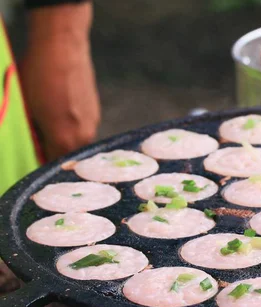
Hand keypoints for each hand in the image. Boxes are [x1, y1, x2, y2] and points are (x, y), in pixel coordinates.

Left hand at [19, 3, 99, 161]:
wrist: (63, 47)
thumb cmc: (38, 75)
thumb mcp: (26, 109)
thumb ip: (33, 136)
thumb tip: (35, 149)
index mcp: (64, 140)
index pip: (52, 167)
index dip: (40, 166)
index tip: (33, 162)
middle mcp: (83, 136)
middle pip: (67, 157)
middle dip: (53, 154)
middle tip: (38, 144)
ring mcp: (92, 124)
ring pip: (76, 143)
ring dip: (62, 140)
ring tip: (47, 125)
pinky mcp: (95, 112)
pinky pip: (82, 129)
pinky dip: (71, 128)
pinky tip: (60, 112)